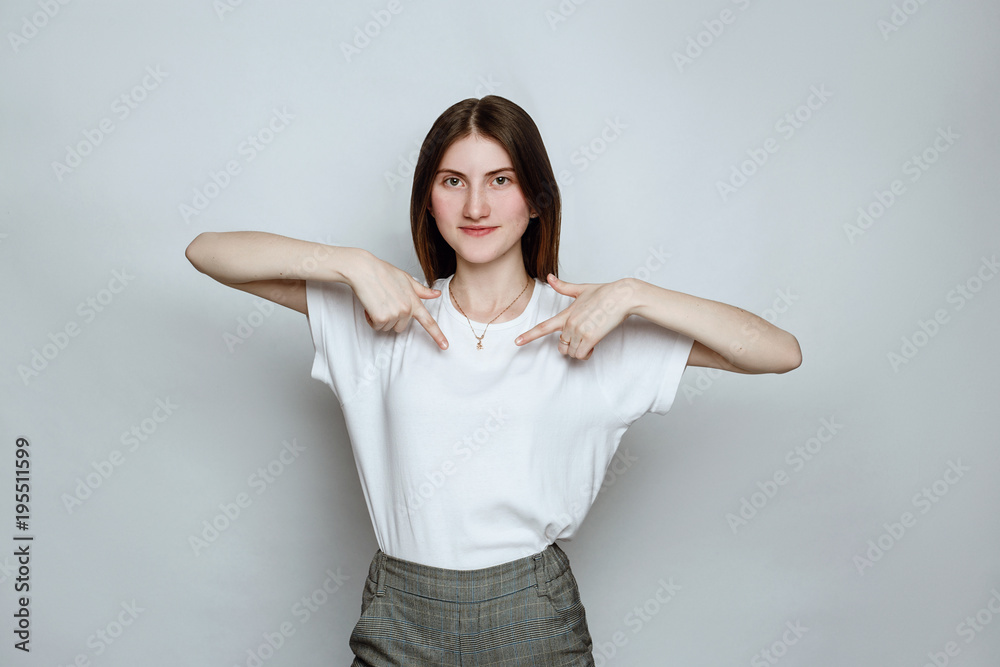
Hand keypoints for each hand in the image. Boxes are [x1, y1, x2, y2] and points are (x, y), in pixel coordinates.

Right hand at [344, 251, 448, 349]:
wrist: (364, 270)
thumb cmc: (383, 272)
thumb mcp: (406, 279)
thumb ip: (421, 290)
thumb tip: (436, 294)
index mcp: (414, 301)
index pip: (429, 322)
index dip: (438, 336)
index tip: (445, 346)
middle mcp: (406, 310)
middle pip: (401, 327)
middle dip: (392, 319)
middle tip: (385, 302)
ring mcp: (394, 314)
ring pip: (387, 328)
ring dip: (380, 318)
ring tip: (377, 301)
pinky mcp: (381, 318)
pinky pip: (376, 326)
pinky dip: (371, 318)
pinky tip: (370, 304)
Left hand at [515, 274, 632, 359]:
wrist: (622, 296)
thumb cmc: (605, 293)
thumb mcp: (581, 289)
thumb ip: (563, 286)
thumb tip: (549, 277)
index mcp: (566, 314)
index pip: (543, 327)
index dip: (528, 335)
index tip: (517, 342)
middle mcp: (570, 324)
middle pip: (561, 347)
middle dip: (570, 347)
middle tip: (583, 339)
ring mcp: (580, 331)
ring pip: (572, 352)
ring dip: (580, 350)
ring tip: (591, 339)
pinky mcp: (591, 337)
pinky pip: (581, 354)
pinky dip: (587, 354)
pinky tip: (594, 345)